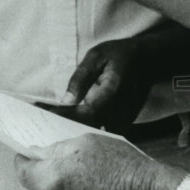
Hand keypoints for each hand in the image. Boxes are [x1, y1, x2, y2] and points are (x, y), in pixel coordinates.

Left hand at [15, 134, 183, 189]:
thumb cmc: (121, 165)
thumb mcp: (87, 142)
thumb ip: (56, 149)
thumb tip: (38, 154)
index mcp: (51, 181)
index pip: (22, 173)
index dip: (23, 163)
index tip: (26, 158)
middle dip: (47, 181)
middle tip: (68, 170)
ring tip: (88, 187)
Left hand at [40, 37, 155, 133]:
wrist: (148, 60)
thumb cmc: (119, 55)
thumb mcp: (96, 56)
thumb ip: (81, 77)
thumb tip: (66, 100)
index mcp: (111, 93)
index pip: (84, 114)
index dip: (63, 117)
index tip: (43, 114)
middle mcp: (118, 111)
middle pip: (86, 130)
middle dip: (62, 127)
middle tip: (41, 121)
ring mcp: (122, 120)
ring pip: (93, 134)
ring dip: (72, 131)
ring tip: (50, 124)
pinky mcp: (122, 124)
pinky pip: (100, 133)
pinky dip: (83, 130)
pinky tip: (67, 124)